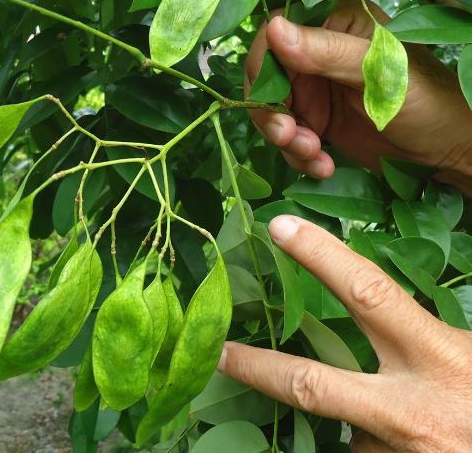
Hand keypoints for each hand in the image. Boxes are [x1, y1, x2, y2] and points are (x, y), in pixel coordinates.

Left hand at [217, 215, 471, 451]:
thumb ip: (442, 342)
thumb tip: (385, 316)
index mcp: (442, 362)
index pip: (369, 294)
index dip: (321, 258)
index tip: (279, 228)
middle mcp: (410, 413)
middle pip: (312, 385)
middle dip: (257, 368)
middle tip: (215, 351)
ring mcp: (395, 451)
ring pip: (351, 433)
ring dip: (368, 425)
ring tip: (424, 428)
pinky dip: (384, 446)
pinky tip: (419, 445)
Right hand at [244, 0, 471, 194]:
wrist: (449, 151)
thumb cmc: (427, 100)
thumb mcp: (377, 73)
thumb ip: (325, 51)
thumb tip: (273, 28)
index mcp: (336, 24)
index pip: (274, 34)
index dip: (263, 66)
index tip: (273, 97)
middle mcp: (320, 53)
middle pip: (265, 77)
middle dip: (270, 111)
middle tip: (288, 136)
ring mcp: (316, 89)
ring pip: (271, 111)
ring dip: (284, 138)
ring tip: (314, 154)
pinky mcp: (317, 121)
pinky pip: (286, 137)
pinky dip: (297, 156)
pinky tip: (323, 166)